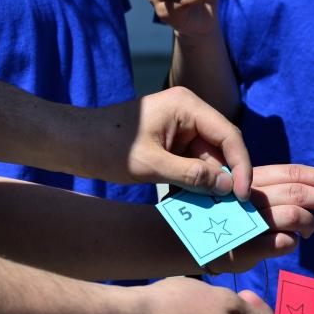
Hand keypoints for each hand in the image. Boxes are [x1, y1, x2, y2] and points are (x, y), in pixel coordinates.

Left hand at [84, 86, 252, 199]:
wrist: (71, 143)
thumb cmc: (106, 148)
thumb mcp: (152, 166)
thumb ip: (193, 176)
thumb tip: (228, 188)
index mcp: (188, 106)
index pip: (229, 135)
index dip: (241, 166)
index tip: (242, 195)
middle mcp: (190, 111)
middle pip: (222, 147)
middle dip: (226, 177)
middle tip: (229, 207)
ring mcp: (181, 126)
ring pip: (209, 158)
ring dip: (209, 182)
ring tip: (209, 207)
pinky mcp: (173, 140)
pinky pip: (194, 162)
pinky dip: (194, 181)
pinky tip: (192, 200)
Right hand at [204, 164, 313, 273]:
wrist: (179, 241)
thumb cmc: (217, 220)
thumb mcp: (245, 201)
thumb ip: (275, 200)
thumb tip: (309, 205)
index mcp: (251, 178)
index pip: (294, 172)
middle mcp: (251, 193)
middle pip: (301, 191)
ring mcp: (249, 217)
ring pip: (295, 214)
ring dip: (311, 223)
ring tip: (311, 230)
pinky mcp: (247, 243)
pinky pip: (284, 241)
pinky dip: (293, 242)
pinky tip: (288, 242)